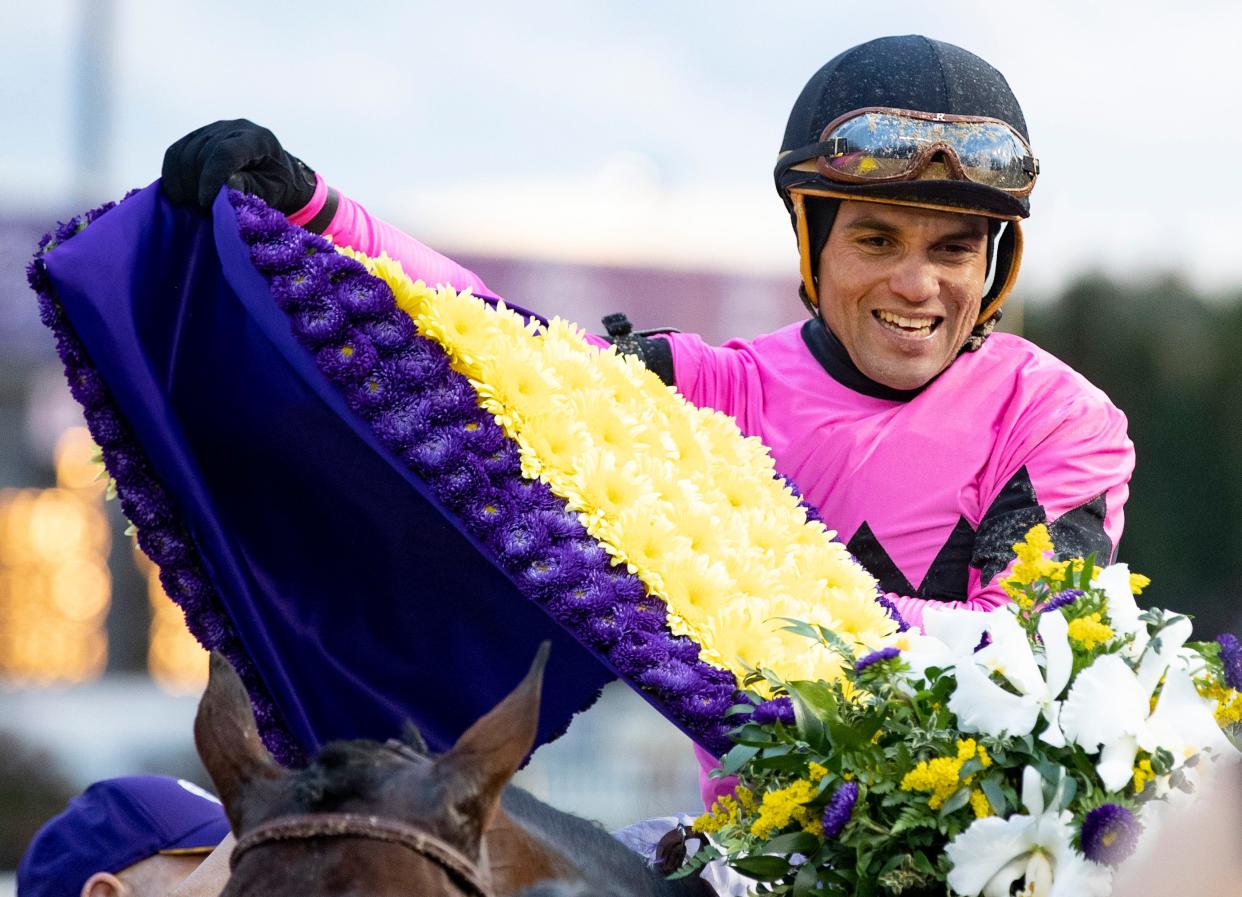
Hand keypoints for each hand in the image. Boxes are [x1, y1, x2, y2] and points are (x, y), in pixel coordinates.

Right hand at [161, 119, 315, 213]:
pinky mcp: (197, 137)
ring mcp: (214, 129)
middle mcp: (234, 127)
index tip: (205, 202)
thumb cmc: (278, 188)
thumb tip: (227, 185)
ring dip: (185, 185)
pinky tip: (179, 197)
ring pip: (184, 154)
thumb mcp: (272, 193)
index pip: (226, 152)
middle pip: (202, 154)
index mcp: (259, 139)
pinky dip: (172, 177)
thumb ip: (251, 188)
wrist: (275, 177)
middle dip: (197, 186)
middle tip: (204, 212)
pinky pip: (174, 154)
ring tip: (197, 207)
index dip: (211, 177)